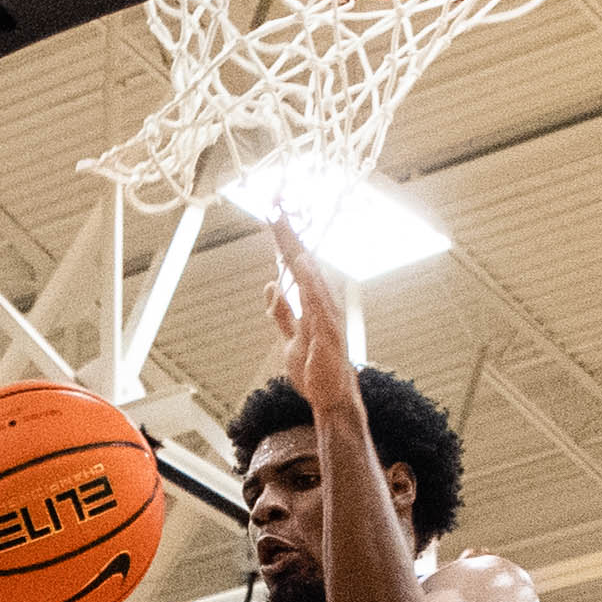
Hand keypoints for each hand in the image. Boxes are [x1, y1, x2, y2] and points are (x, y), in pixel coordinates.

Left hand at [267, 217, 357, 399]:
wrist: (331, 397)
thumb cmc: (316, 367)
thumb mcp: (291, 336)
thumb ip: (281, 312)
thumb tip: (270, 285)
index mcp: (312, 301)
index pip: (294, 264)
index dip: (282, 238)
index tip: (272, 212)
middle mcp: (321, 302)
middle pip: (302, 262)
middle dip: (288, 234)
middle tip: (275, 204)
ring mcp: (326, 315)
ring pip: (310, 276)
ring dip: (297, 250)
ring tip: (286, 225)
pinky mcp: (328, 332)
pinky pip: (318, 303)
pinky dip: (311, 283)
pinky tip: (303, 264)